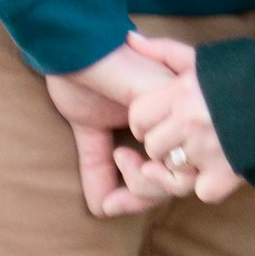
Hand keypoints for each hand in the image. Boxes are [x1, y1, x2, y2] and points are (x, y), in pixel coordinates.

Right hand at [42, 39, 189, 217]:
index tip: (112, 201)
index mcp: (162, 125)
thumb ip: (99, 168)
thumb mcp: (91, 130)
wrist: (73, 45)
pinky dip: (142, 174)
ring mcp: (181, 114)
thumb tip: (103, 210)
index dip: (143, 197)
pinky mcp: (175, 108)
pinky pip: (174, 167)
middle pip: (179, 185)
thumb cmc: (82, 77)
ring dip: (142, 184)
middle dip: (141, 195)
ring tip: (118, 155)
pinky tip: (120, 153)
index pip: (171, 176)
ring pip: (181, 183)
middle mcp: (178, 121)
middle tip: (115, 171)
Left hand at [123, 51, 245, 204]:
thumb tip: (130, 38)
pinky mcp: (228, 174)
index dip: (147, 121)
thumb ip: (163, 50)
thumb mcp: (203, 57)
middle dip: (164, 143)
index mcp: (182, 92)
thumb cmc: (248, 72)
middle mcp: (190, 122)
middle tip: (185, 135)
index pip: (138, 117)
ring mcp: (208, 150)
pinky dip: (209, 183)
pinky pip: (201, 190)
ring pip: (172, 169)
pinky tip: (220, 167)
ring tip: (203, 148)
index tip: (163, 119)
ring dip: (184, 163)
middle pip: (153, 146)